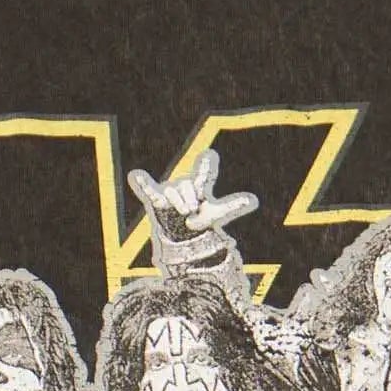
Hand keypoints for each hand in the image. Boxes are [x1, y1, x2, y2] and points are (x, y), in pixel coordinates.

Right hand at [127, 149, 257, 269]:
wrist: (181, 234)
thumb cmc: (200, 220)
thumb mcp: (217, 214)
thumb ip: (234, 205)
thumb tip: (255, 199)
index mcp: (199, 185)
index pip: (204, 174)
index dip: (206, 165)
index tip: (210, 156)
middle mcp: (184, 185)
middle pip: (187, 187)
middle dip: (191, 200)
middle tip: (193, 212)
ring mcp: (170, 192)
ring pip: (173, 192)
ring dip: (179, 204)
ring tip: (183, 214)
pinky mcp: (156, 200)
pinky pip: (148, 190)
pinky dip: (142, 183)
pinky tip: (135, 175)